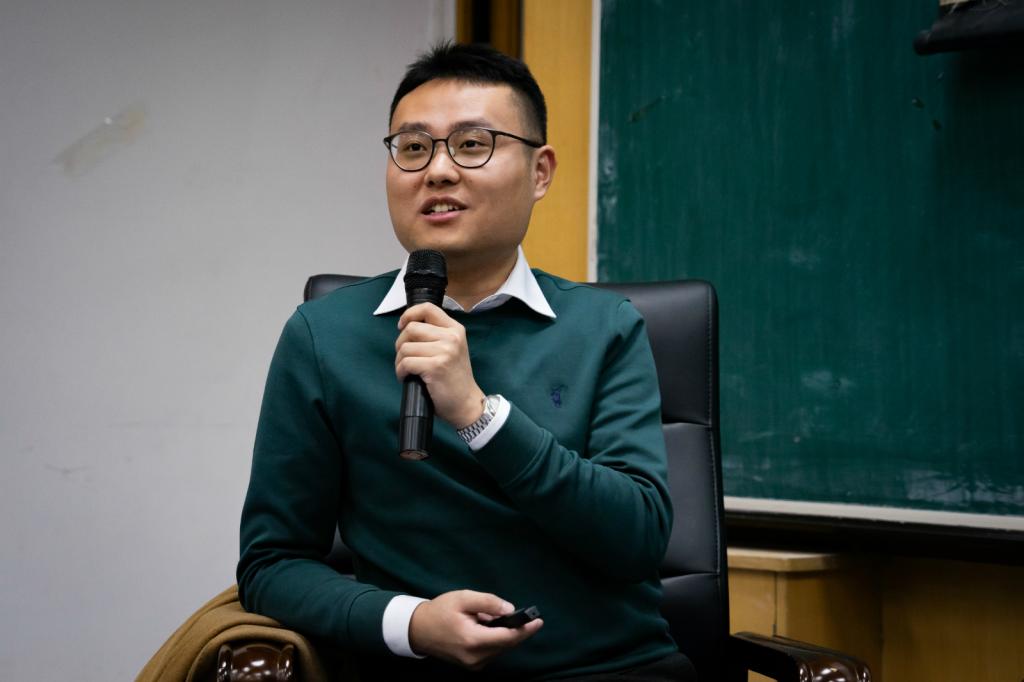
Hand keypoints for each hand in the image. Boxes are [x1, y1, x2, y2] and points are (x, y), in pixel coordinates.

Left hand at [395, 303, 485, 427]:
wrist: (466, 403)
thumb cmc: (454, 378)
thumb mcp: (452, 349)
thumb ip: (436, 335)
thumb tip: (407, 327)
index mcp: (455, 329)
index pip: (427, 308)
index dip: (409, 314)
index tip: (402, 326)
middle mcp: (452, 337)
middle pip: (411, 328)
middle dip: (401, 343)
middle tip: (405, 357)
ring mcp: (444, 351)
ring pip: (405, 347)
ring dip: (399, 361)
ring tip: (407, 370)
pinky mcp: (435, 366)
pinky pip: (405, 363)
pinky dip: (401, 372)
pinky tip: (407, 378)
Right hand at [408, 590, 543, 669]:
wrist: (419, 630)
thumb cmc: (440, 611)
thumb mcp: (463, 599)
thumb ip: (488, 602)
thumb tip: (510, 609)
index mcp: (473, 640)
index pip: (507, 638)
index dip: (525, 630)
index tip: (538, 621)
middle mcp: (475, 657)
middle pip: (506, 644)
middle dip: (514, 629)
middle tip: (520, 614)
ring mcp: (474, 664)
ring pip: (500, 648)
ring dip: (502, 633)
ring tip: (488, 618)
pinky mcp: (473, 665)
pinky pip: (492, 651)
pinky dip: (494, 639)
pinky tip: (486, 628)